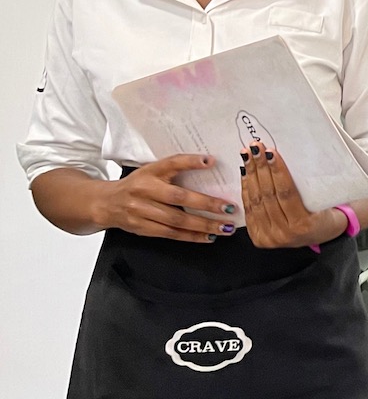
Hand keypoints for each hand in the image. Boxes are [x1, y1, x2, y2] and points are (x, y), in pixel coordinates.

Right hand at [92, 154, 239, 242]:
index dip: (190, 162)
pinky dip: (191, 236)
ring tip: (225, 227)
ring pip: (176, 220)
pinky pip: (171, 234)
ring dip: (203, 225)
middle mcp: (144, 191)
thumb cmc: (138, 184)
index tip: (211, 162)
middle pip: (178, 198)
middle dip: (206, 204)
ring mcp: (141, 211)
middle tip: (229, 208)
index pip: (171, 163)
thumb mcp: (153, 169)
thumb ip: (177, 166)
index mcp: (149, 172)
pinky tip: (208, 237)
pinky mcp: (142, 228)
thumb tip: (210, 162)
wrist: (106, 203)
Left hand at [240, 147, 342, 249]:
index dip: (277, 171)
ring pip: (256, 201)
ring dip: (251, 176)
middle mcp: (284, 234)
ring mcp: (269, 238)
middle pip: (268, 196)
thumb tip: (284, 159)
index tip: (271, 153)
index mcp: (303, 225)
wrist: (321, 235)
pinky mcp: (259, 238)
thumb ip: (307, 186)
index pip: (286, 193)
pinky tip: (246, 174)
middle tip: (256, 149)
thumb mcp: (324, 202)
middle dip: (261, 168)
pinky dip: (246, 190)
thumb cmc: (325, 214)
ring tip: (248, 157)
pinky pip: (249, 210)